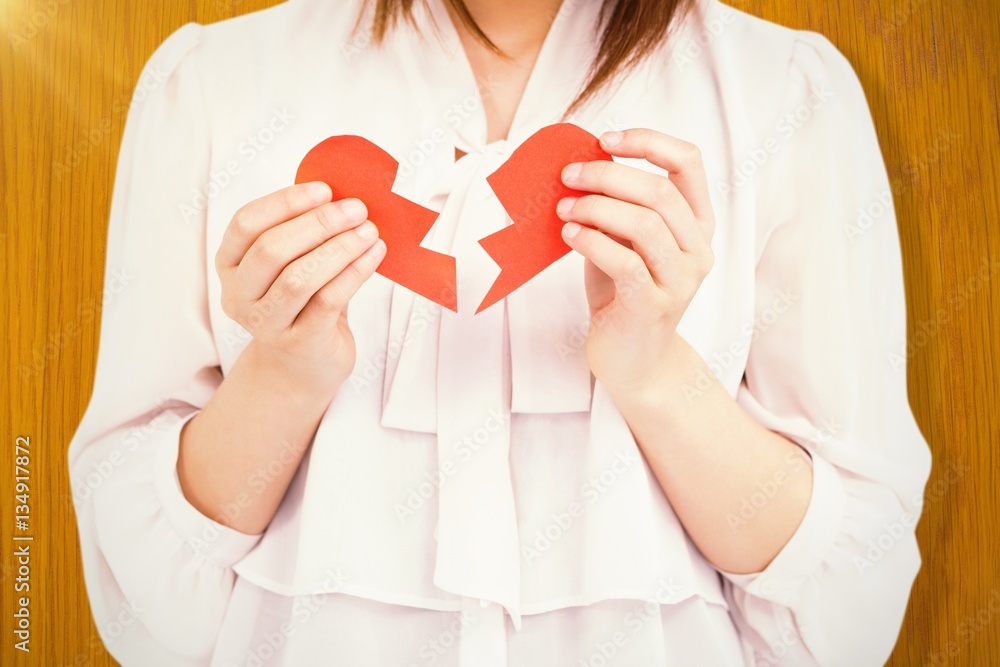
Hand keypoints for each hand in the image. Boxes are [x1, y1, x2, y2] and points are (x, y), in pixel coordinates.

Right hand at [215, 182, 385, 395]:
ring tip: (370, 231)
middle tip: (357, 209)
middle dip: (319, 223)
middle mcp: (238, 295)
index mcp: (230, 264)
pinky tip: (374, 256)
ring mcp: (265, 324)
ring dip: (340, 248)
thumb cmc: (302, 303)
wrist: (303, 365)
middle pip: (271, 249)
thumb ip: (305, 232)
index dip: (286, 202)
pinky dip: (354, 273)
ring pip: (299, 277)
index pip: (247, 223)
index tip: (325, 189)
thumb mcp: (293, 264)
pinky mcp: (299, 343)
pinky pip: (328, 300)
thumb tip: (341, 195)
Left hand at [557, 128, 715, 395]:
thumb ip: (617, 207)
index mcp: (697, 223)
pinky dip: (591, 241)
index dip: (648, 141)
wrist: (633, 359)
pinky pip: (625, 262)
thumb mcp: (624, 241)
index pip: (689, 162)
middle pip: (659, 192)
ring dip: (595, 208)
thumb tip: (582, 164)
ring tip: (563, 209)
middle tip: (567, 176)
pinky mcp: (653, 307)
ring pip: (644, 224)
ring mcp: (680, 280)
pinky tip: (568, 236)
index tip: (605, 139)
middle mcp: (698, 249)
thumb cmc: (624, 293)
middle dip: (607, 175)